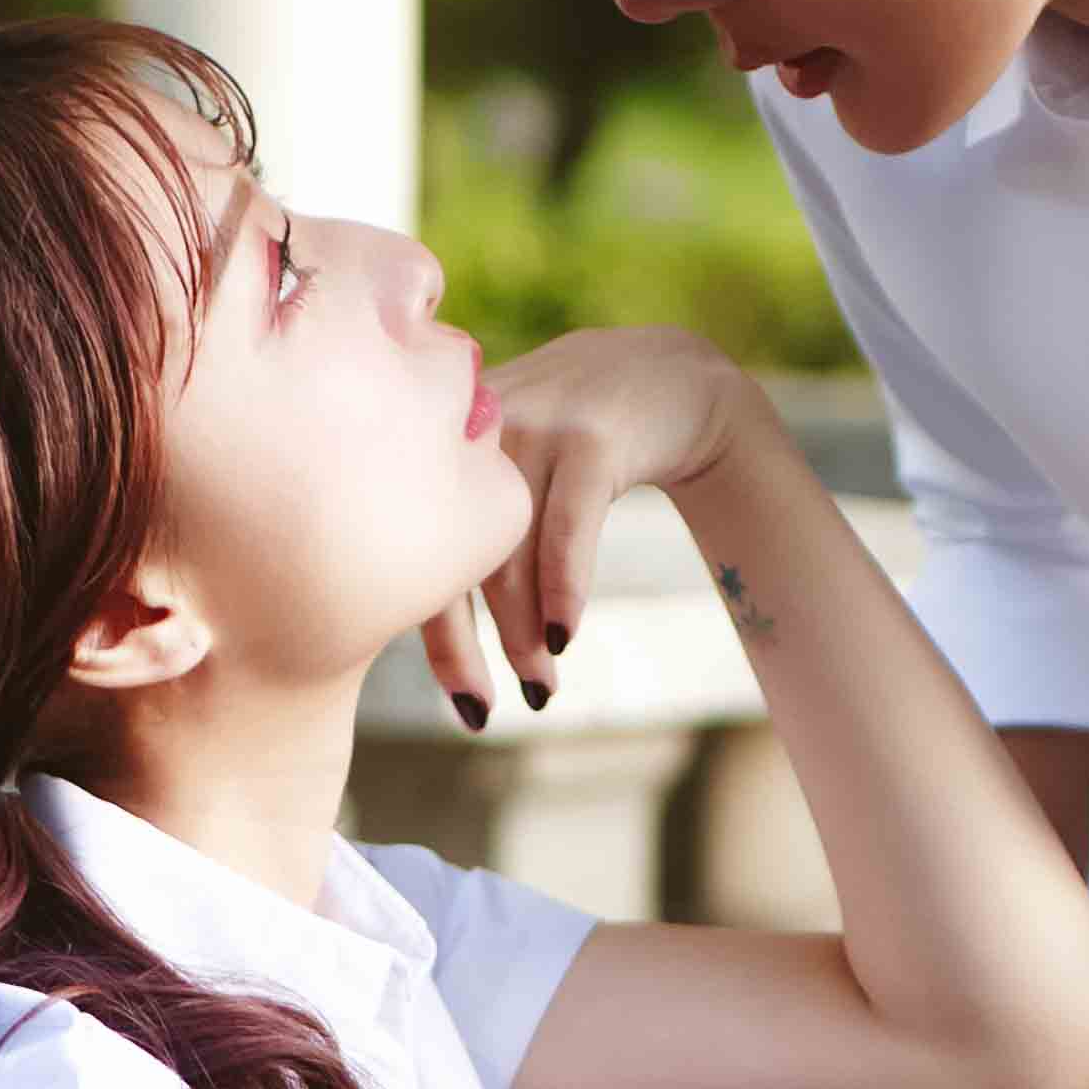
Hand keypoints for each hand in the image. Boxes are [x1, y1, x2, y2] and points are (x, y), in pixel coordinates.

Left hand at [418, 329, 765, 714]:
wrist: (675, 377)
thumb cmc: (581, 447)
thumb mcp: (516, 472)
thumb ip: (469, 525)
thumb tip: (434, 634)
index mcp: (442, 441)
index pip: (414, 550)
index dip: (432, 635)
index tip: (460, 700)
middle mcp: (478, 430)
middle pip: (452, 556)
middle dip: (466, 647)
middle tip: (485, 711)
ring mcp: (533, 426)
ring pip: (510, 552)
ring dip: (523, 633)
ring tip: (540, 687)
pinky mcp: (590, 436)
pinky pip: (565, 527)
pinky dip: (564, 588)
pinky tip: (566, 638)